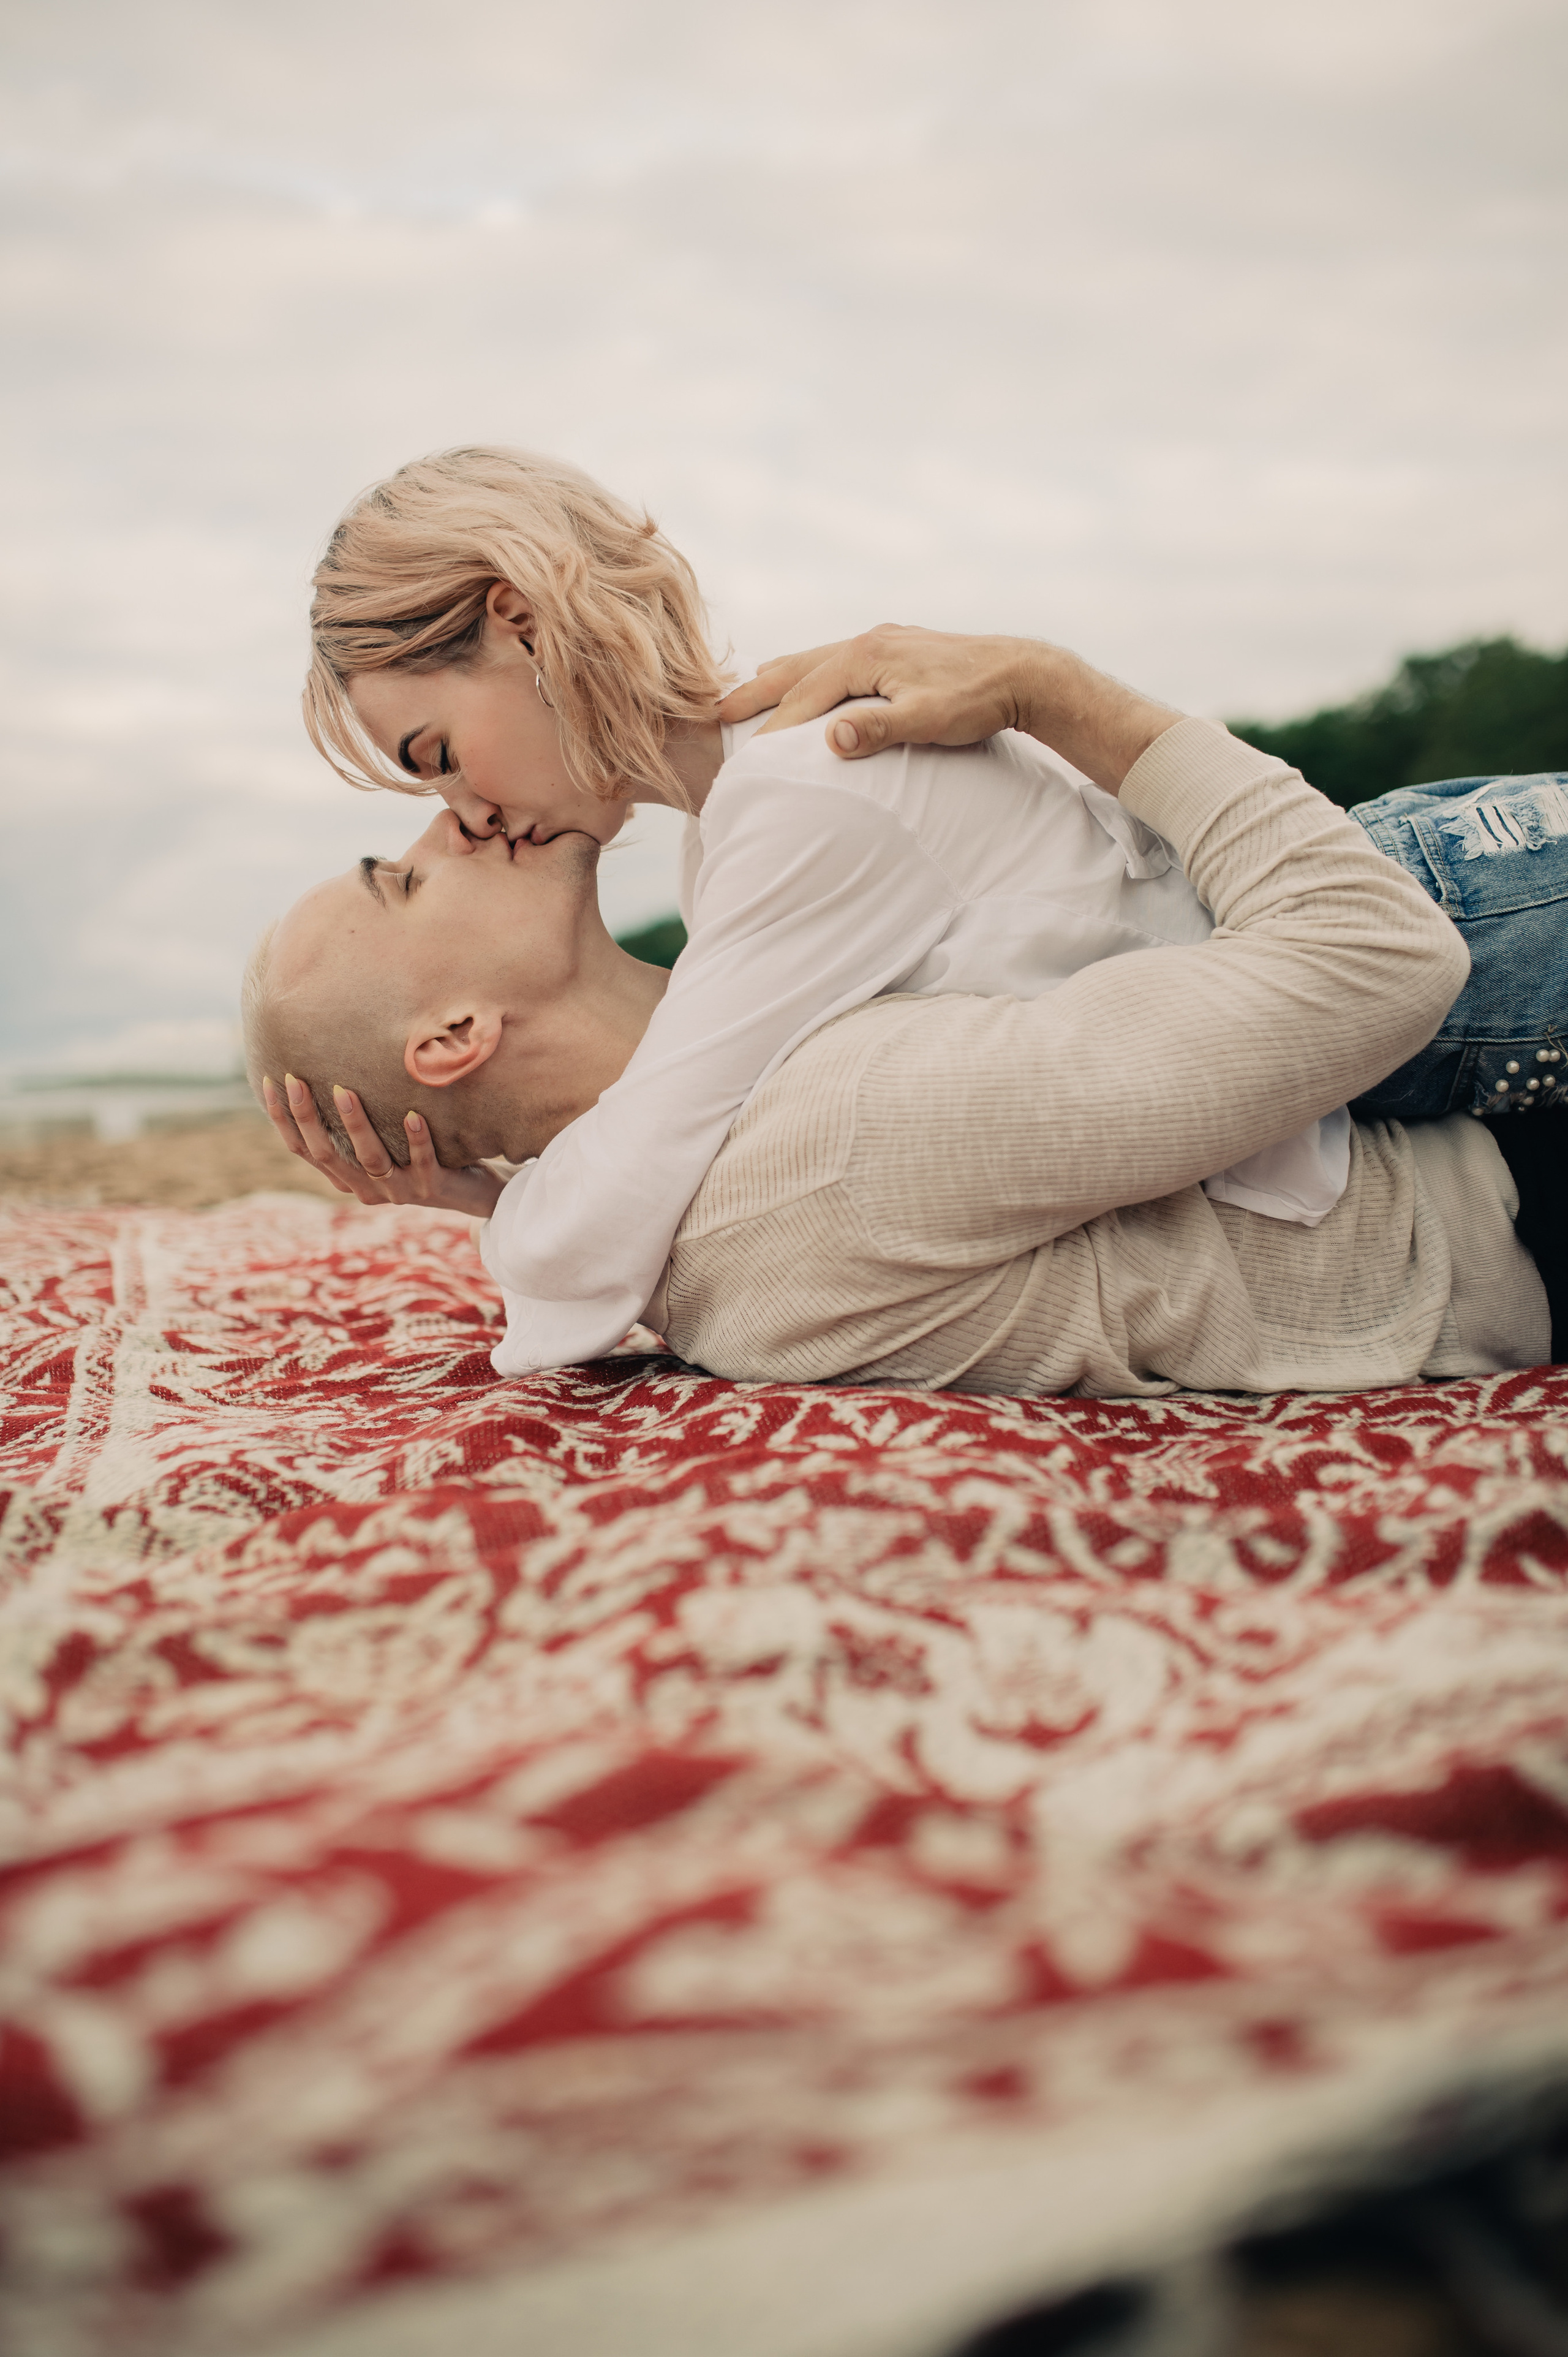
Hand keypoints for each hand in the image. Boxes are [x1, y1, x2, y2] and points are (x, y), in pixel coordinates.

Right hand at [263, 1075, 506, 1218]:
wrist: (472, 1191)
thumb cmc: (420, 1155)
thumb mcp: (383, 1142)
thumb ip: (355, 1124)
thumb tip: (329, 1074)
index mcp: (348, 1177)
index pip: (304, 1150)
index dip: (284, 1120)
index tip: (270, 1083)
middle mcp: (366, 1188)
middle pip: (326, 1155)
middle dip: (308, 1117)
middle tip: (295, 1080)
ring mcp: (399, 1190)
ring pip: (370, 1158)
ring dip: (356, 1124)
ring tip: (346, 1090)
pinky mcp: (431, 1188)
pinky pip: (422, 1161)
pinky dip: (417, 1138)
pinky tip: (413, 1113)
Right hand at [717, 624, 1180, 793]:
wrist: (1024, 673)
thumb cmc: (976, 702)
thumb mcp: (927, 721)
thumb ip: (878, 730)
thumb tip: (831, 740)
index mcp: (864, 657)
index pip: (804, 698)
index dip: (772, 730)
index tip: (744, 760)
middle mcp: (867, 642)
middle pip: (797, 669)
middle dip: (757, 692)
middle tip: (717, 713)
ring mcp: (883, 641)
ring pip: (816, 660)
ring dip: (781, 677)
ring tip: (751, 691)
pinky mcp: (899, 647)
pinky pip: (838, 660)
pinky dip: (812, 671)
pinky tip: (814, 681)